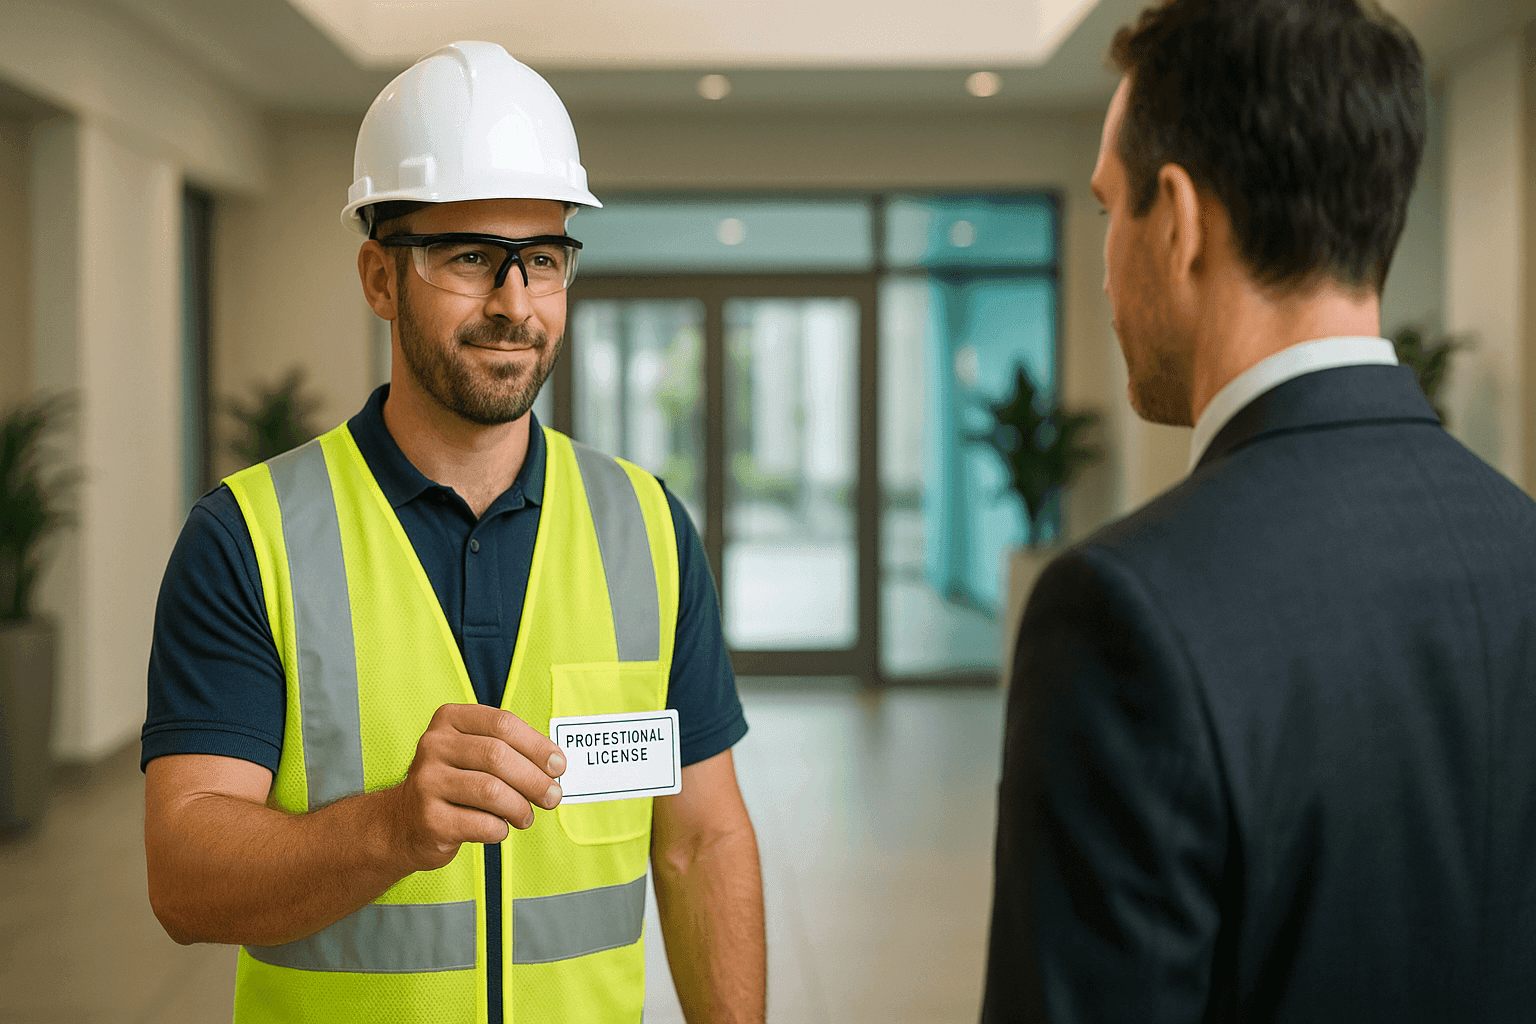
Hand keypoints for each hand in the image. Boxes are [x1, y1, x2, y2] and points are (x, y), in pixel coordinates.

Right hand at [382, 703, 566, 872]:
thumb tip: (556, 765)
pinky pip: (481, 823)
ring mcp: (426, 782)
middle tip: (553, 797)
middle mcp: (433, 745)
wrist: (404, 822)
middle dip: (534, 779)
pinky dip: (500, 829)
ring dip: (520, 807)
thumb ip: (512, 751)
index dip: (537, 745)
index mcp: (449, 720)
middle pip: (498, 756)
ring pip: (491, 790)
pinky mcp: (429, 819)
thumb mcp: (474, 754)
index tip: (558, 766)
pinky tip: (500, 828)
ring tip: (526, 817)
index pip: (502, 724)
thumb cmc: (455, 783)